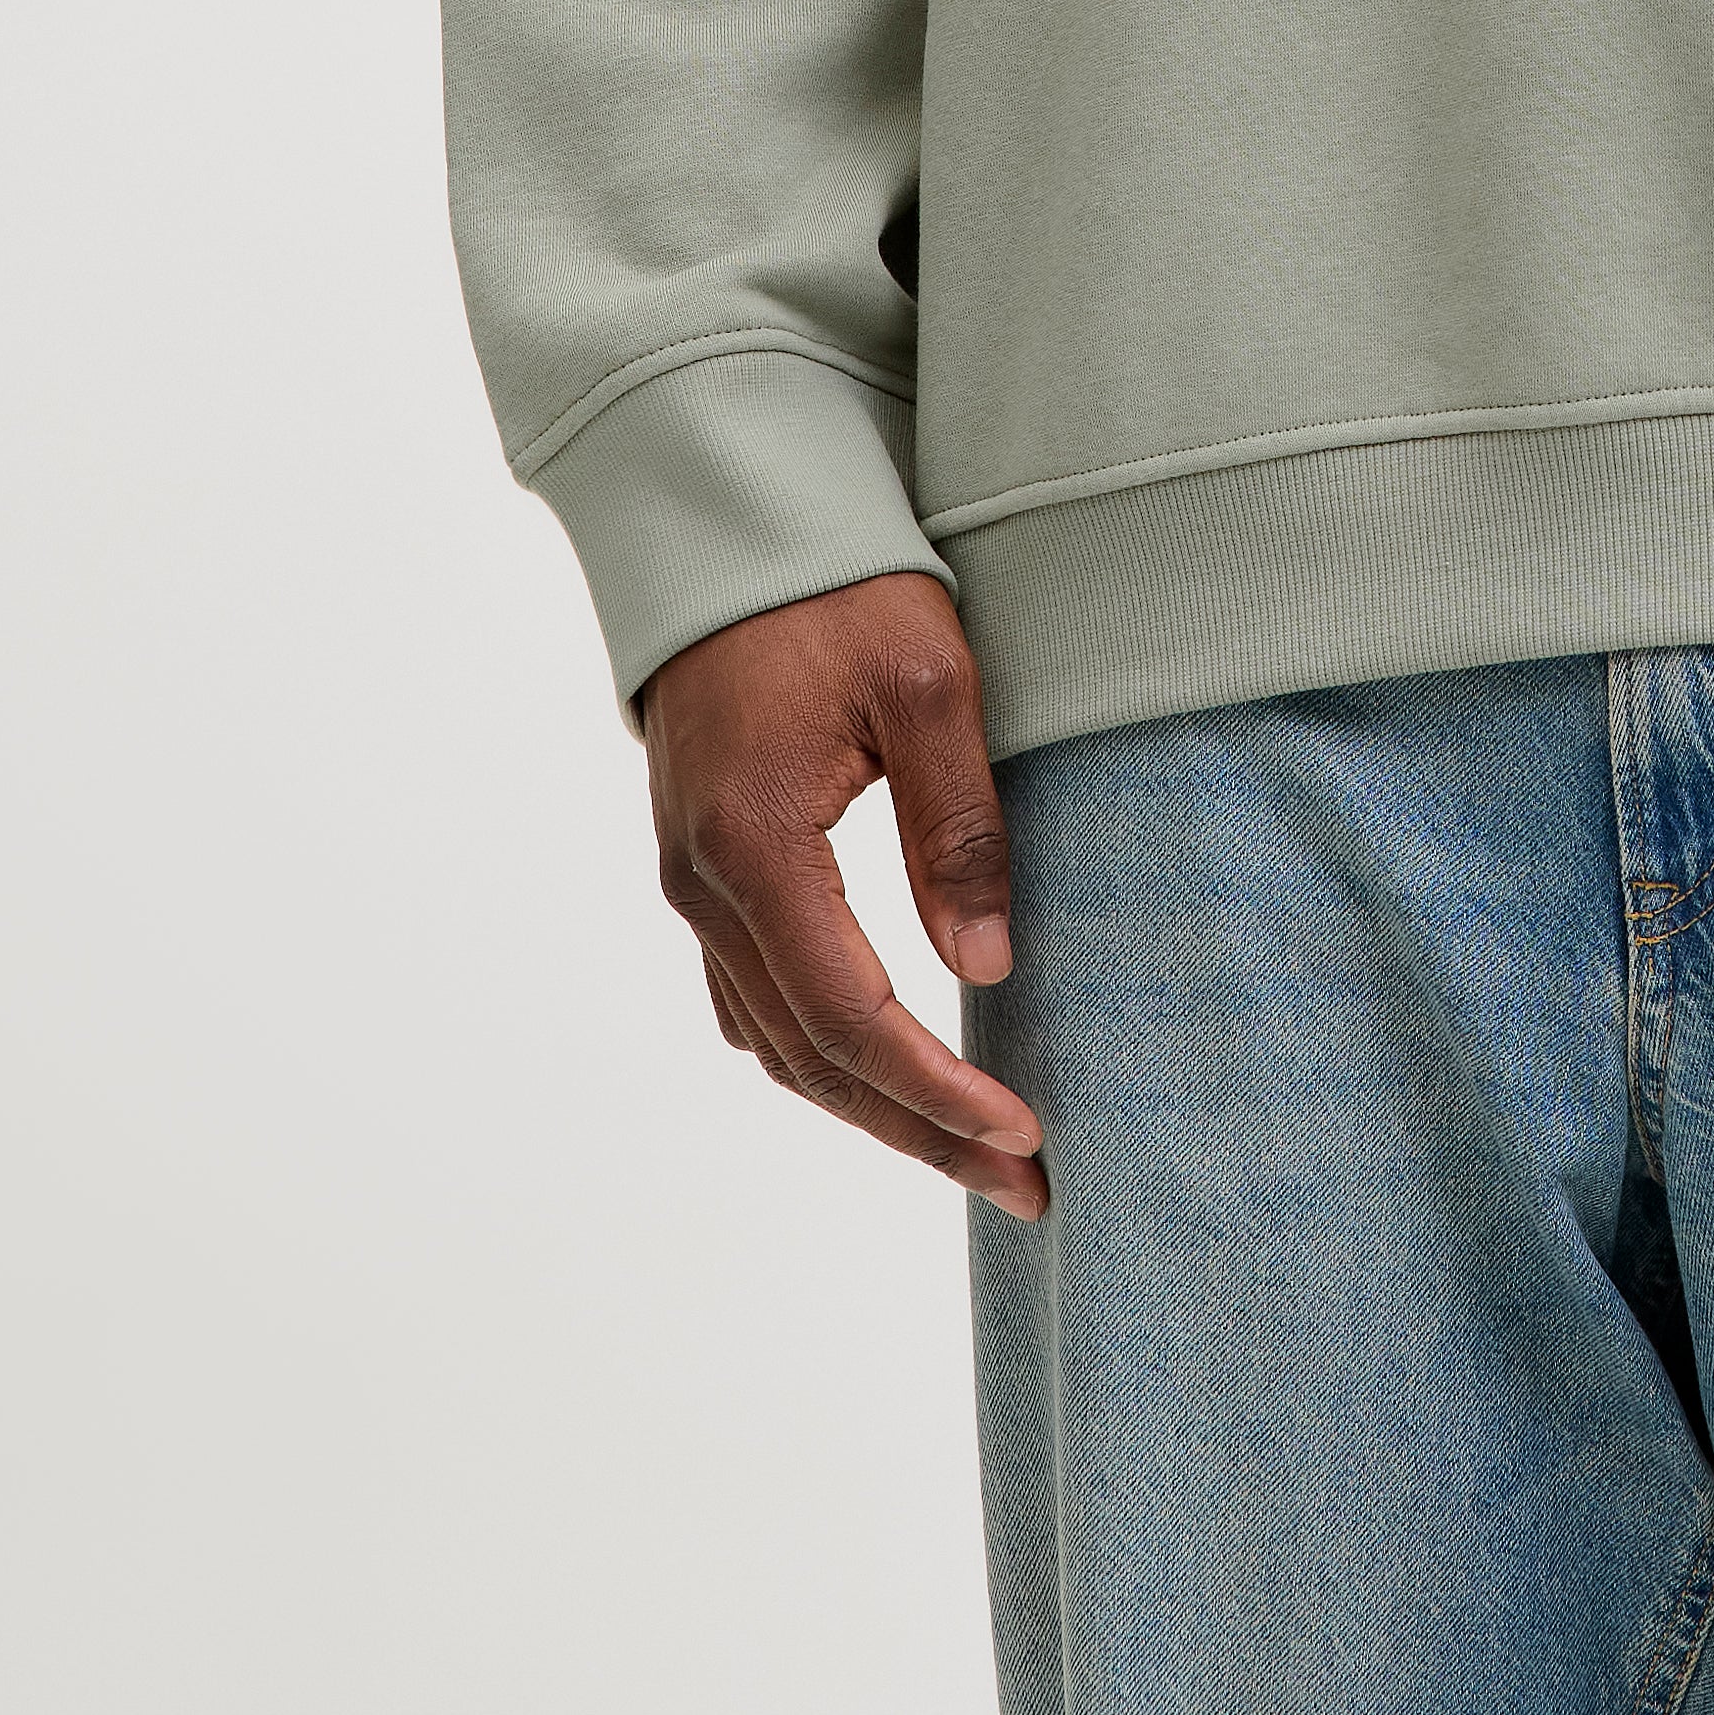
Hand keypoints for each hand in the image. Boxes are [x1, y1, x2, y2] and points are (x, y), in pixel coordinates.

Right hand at [642, 574, 1048, 1219]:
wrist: (727, 526)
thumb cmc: (835, 587)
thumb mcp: (928, 685)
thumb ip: (957, 828)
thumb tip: (987, 969)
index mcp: (757, 846)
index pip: (852, 1017)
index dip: (937, 1092)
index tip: (1022, 1136)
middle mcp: (704, 885)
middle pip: (812, 1057)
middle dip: (919, 1132)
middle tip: (1022, 1188)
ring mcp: (691, 882)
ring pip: (777, 1041)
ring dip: (873, 1106)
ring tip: (975, 1150)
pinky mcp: (700, 868)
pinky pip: (755, 997)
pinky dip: (824, 1052)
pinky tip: (889, 1073)